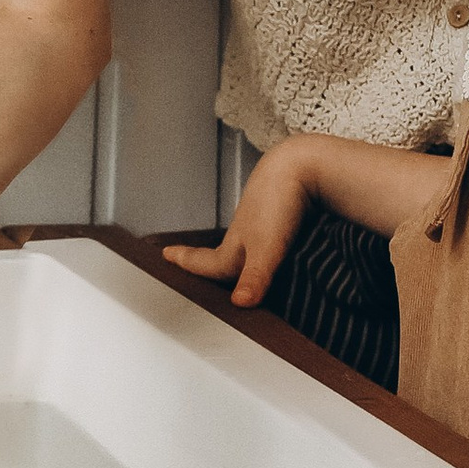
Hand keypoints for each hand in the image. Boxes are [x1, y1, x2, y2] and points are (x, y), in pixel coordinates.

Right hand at [162, 141, 316, 310]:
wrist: (302, 163)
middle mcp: (246, 234)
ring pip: (246, 245)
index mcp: (234, 245)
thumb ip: (255, 278)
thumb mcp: (266, 247)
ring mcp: (264, 222)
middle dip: (206, 261)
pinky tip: (278, 247)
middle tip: (189, 261)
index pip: (206, 262)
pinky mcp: (286, 214)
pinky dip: (267, 243)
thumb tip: (240, 304)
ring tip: (232, 261)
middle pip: (223, 254)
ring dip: (238, 254)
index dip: (186, 262)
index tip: (166, 254)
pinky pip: (270, 234)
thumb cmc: (278, 202)